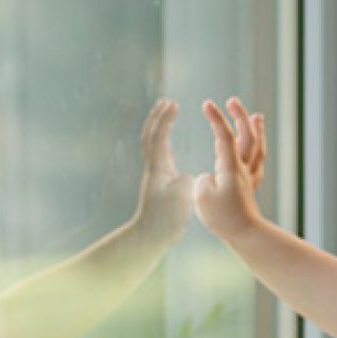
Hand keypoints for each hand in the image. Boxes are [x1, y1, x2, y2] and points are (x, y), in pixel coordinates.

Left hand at [136, 99, 193, 236]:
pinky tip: (170, 145)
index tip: (173, 104)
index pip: (159, 137)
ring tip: (167, 116)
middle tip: (166, 102)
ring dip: (158, 128)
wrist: (150, 236)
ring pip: (152, 144)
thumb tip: (186, 176)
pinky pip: (159, 156)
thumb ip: (183, 185)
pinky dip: (163, 143)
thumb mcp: (178, 202)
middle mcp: (154, 168)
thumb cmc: (166, 220)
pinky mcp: (158, 183)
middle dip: (157, 117)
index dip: (165, 119)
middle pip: (150, 135)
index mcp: (158, 168)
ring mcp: (154, 174)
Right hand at [193, 96, 267, 240]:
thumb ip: (203, 181)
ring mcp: (250, 177)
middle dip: (240, 116)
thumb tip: (210, 177)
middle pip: (247, 136)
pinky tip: (256, 148)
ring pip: (257, 148)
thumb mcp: (202, 197)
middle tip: (232, 101)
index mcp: (231, 168)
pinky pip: (258, 163)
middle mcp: (244, 169)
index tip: (207, 103)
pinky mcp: (251, 187)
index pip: (224, 136)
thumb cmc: (222, 218)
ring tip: (257, 116)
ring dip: (257, 130)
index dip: (216, 118)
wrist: (245, 235)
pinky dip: (258, 151)